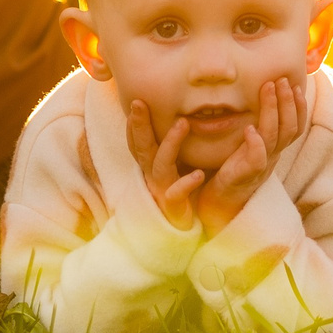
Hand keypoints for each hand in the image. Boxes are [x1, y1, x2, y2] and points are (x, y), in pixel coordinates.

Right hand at [126, 99, 204, 231]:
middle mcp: (152, 176)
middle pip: (142, 148)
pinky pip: (177, 195)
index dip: (134, 123)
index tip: (137, 99)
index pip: (137, 141)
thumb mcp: (170, 169)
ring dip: (171, 143)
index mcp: (151, 166)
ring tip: (183, 123)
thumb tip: (177, 118)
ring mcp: (161, 191)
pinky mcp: (174, 208)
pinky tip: (197, 174)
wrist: (180, 233)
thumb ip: (168, 147)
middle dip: (139, 125)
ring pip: (161, 165)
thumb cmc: (175, 196)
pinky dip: (186, 184)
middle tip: (139, 102)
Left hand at [195, 76, 305, 236]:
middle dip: (287, 101)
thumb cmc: (237, 168)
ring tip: (267, 89)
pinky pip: (256, 159)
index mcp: (276, 148)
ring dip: (272, 110)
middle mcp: (273, 155)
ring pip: (275, 137)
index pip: (296, 125)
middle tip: (281, 80)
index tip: (295, 85)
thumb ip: (261, 127)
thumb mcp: (253, 145)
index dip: (298, 106)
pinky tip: (249, 129)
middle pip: (289, 127)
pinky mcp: (245, 174)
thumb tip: (266, 98)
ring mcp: (261, 165)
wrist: (222, 200)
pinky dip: (255, 144)